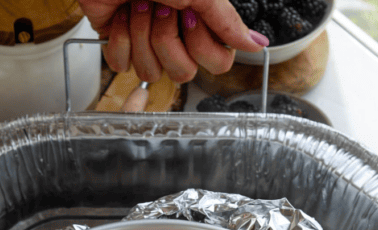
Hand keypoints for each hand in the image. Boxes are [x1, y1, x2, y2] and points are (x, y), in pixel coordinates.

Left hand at [80, 0, 269, 82]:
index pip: (217, 63)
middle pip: (183, 74)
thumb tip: (257, 45)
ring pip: (150, 73)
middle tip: (161, 8)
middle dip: (166, 38)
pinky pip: (122, 66)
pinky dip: (120, 38)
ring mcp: (148, 45)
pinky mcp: (120, 47)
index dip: (201, 45)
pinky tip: (121, 16)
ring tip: (139, 6)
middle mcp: (178, 37)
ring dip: (141, 35)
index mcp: (202, 23)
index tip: (189, 15)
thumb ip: (227, 21)